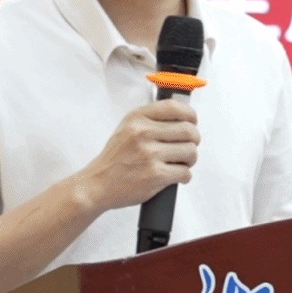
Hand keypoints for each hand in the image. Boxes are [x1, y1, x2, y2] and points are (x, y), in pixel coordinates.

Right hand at [76, 99, 199, 212]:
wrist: (97, 184)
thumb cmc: (115, 158)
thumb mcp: (127, 128)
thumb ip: (151, 120)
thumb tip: (183, 117)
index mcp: (137, 118)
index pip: (175, 107)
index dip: (190, 115)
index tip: (193, 122)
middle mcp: (143, 133)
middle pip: (188, 130)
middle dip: (194, 140)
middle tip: (189, 146)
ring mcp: (150, 154)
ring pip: (190, 152)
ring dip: (190, 159)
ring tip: (181, 162)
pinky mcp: (155, 175)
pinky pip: (185, 173)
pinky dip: (184, 176)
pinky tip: (175, 175)